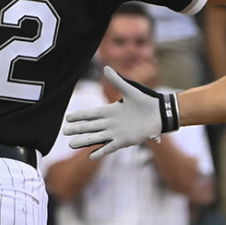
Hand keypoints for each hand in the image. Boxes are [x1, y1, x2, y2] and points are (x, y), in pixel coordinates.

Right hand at [63, 66, 179, 157]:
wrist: (160, 113)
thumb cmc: (146, 101)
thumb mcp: (129, 90)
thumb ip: (117, 81)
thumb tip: (105, 67)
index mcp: (111, 110)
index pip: (92, 114)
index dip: (80, 116)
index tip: (67, 117)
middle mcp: (112, 123)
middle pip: (91, 127)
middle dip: (78, 129)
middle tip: (64, 132)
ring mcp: (117, 132)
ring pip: (97, 137)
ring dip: (85, 141)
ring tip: (72, 144)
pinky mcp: (125, 140)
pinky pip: (110, 147)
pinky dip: (100, 152)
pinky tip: (90, 156)